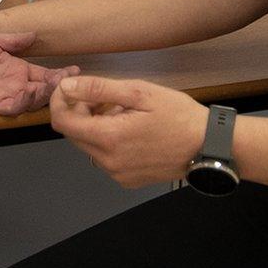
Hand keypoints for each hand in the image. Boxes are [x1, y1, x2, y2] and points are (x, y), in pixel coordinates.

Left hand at [0, 30, 77, 114]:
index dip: (59, 73)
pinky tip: (28, 94)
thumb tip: (31, 34)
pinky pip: (12, 108)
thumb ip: (10, 39)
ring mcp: (2, 93)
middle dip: (57, 87)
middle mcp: (10, 81)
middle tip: (68, 82)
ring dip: (43, 95)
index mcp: (12, 64)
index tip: (73, 69)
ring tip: (51, 87)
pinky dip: (23, 104)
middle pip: (42, 89)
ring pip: (31, 100)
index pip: (42, 72)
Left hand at [50, 76, 209, 187]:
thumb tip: (66, 87)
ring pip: (89, 146)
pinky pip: (105, 158)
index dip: (60, 101)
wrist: (208, 146)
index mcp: (108, 138)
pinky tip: (131, 130)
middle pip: (74, 134)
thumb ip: (98, 90)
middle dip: (80, 112)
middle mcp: (108, 162)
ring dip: (95, 126)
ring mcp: (117, 174)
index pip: (62, 121)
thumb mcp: (139, 93)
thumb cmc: (178, 115)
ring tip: (123, 112)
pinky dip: (109, 141)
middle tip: (105, 97)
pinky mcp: (127, 180)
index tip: (70, 87)